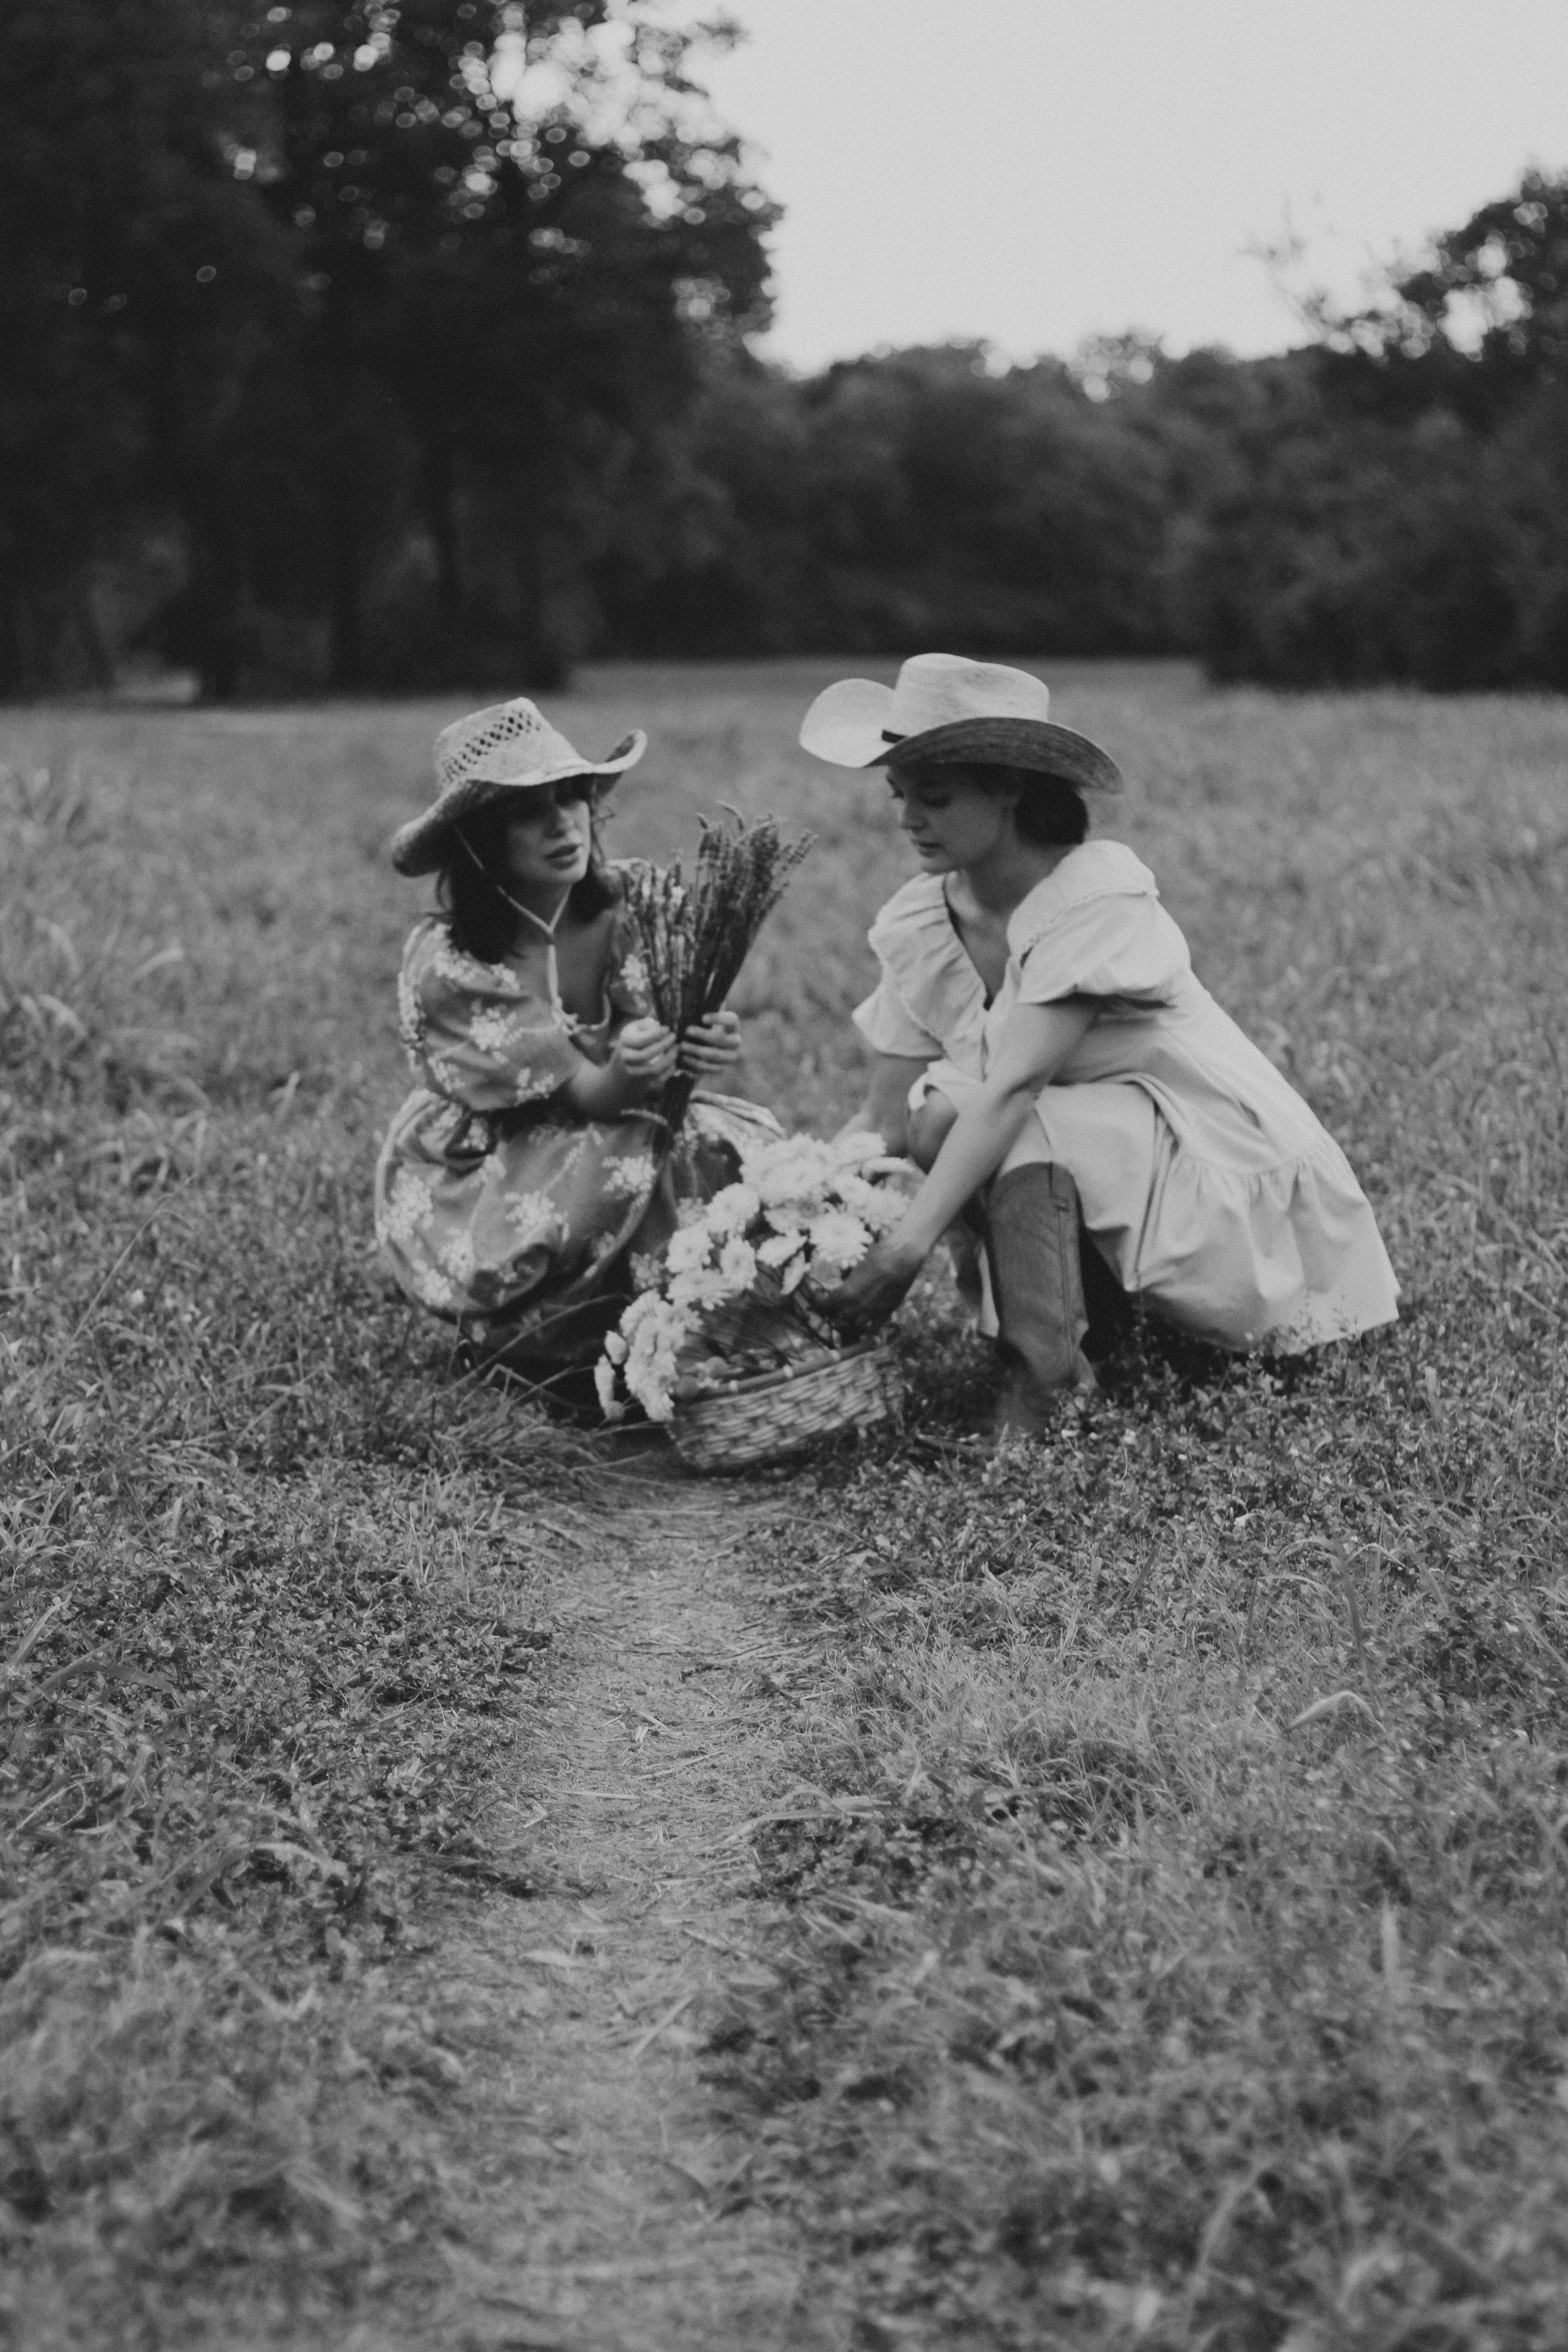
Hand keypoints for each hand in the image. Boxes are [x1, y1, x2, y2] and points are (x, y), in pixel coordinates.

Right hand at [610, 1016, 678, 1094]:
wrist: (618, 1074)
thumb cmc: (630, 1047)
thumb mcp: (632, 1032)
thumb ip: (644, 1025)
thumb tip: (657, 1024)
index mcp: (624, 1044)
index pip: (639, 1041)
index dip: (656, 1034)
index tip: (667, 1028)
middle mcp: (627, 1059)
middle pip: (646, 1055)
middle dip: (663, 1045)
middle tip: (674, 1037)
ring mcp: (634, 1073)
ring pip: (654, 1069)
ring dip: (669, 1058)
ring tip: (676, 1048)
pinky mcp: (643, 1083)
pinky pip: (659, 1079)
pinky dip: (669, 1070)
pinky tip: (673, 1061)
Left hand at [677, 1008, 740, 1074]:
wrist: (705, 1047)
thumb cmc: (703, 1027)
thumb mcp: (704, 1015)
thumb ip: (704, 1005)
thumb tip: (700, 991)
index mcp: (733, 1026)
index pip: (732, 1020)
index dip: (719, 1019)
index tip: (702, 1017)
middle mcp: (735, 1042)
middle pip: (723, 1039)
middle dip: (704, 1035)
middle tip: (687, 1030)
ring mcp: (730, 1057)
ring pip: (715, 1055)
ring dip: (697, 1050)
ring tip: (681, 1046)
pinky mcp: (721, 1069)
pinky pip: (709, 1068)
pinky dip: (695, 1064)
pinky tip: (683, 1058)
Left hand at [809, 1237, 923, 1340]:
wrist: (903, 1258)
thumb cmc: (878, 1255)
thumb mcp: (857, 1267)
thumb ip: (849, 1282)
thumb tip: (844, 1286)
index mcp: (846, 1294)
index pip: (824, 1305)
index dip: (818, 1302)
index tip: (817, 1298)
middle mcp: (857, 1308)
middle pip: (838, 1319)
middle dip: (834, 1314)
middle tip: (833, 1307)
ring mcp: (872, 1313)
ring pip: (854, 1326)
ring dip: (849, 1321)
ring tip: (848, 1315)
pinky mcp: (886, 1314)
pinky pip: (873, 1328)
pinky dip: (866, 1328)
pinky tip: (864, 1324)